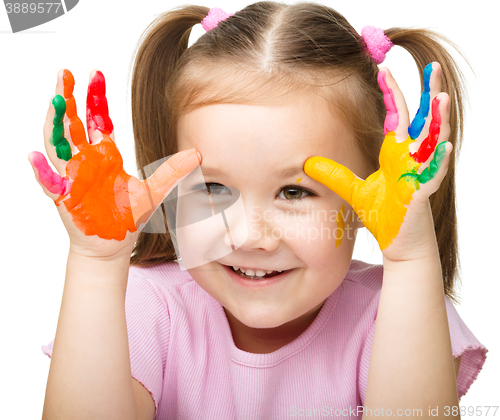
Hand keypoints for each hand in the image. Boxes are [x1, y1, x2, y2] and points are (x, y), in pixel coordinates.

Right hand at [28, 69, 200, 259]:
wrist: (113, 245)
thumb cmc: (126, 217)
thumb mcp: (154, 190)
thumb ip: (172, 171)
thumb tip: (198, 153)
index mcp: (104, 155)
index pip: (96, 119)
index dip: (95, 97)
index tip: (96, 74)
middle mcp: (85, 161)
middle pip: (72, 124)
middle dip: (68, 98)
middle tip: (66, 73)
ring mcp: (73, 177)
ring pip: (57, 145)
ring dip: (54, 124)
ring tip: (55, 102)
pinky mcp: (65, 197)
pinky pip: (49, 182)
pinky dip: (41, 171)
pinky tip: (35, 157)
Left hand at [304, 62, 451, 259]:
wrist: (398, 241)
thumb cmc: (383, 214)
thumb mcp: (353, 190)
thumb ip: (334, 174)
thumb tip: (307, 163)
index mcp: (396, 153)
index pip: (396, 117)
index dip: (391, 95)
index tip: (383, 71)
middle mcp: (412, 158)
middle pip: (423, 120)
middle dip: (428, 94)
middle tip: (432, 67)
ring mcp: (420, 173)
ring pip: (434, 141)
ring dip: (439, 120)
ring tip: (441, 98)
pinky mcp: (423, 192)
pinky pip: (435, 174)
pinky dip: (441, 160)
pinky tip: (445, 145)